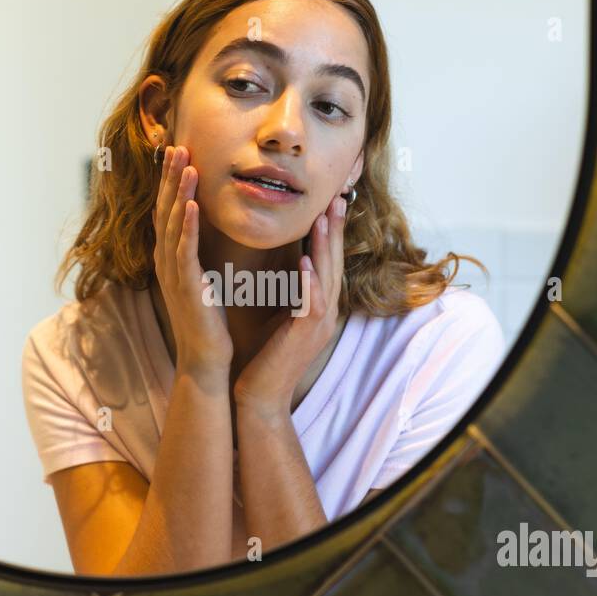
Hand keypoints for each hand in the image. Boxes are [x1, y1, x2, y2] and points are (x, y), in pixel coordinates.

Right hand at [152, 144, 232, 375]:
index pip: (167, 210)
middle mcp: (166, 261)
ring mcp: (173, 273)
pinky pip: (185, 250)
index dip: (170, 180)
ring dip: (179, 192)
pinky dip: (188, 225)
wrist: (206, 358)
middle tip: (176, 145)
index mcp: (170, 257)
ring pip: (173, 224)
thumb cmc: (209, 320)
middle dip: (170, 176)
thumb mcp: (203, 278)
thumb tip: (207, 228)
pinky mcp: (186, 286)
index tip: (178, 151)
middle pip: (164, 209)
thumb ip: (200, 253)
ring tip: (186, 164)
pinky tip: (193, 204)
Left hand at [233, 195, 346, 412]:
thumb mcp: (280, 316)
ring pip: (327, 279)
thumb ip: (289, 291)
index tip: (328, 204)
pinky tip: (306, 264)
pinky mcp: (304, 337)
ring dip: (325, 249)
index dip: (330, 234)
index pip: (327, 262)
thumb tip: (290, 265)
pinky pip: (311, 306)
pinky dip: (310, 284)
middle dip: (334, 231)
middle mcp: (325, 314)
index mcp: (318, 307)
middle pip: (333, 264)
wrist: (261, 396)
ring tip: (323, 220)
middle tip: (335, 200)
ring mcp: (318, 326)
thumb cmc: (266, 356)